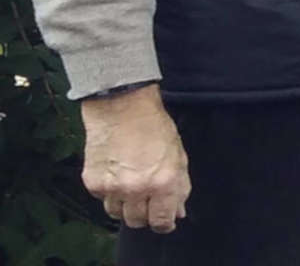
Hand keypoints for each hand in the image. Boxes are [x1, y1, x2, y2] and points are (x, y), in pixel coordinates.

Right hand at [81, 85, 189, 233]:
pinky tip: (116, 170)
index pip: (161, 222)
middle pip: (137, 221)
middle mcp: (137, 189)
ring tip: (129, 180)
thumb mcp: (177, 152)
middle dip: (144, 212)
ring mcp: (112, 188)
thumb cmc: (153, 124)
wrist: (121, 103)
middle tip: (146, 196)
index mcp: (163, 182)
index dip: (164, 222)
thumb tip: (178, 211)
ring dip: (125, 203)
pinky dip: (109, 190)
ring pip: (118, 214)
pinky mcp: (93, 182)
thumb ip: (180, 185)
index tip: (163, 217)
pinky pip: (102, 199)